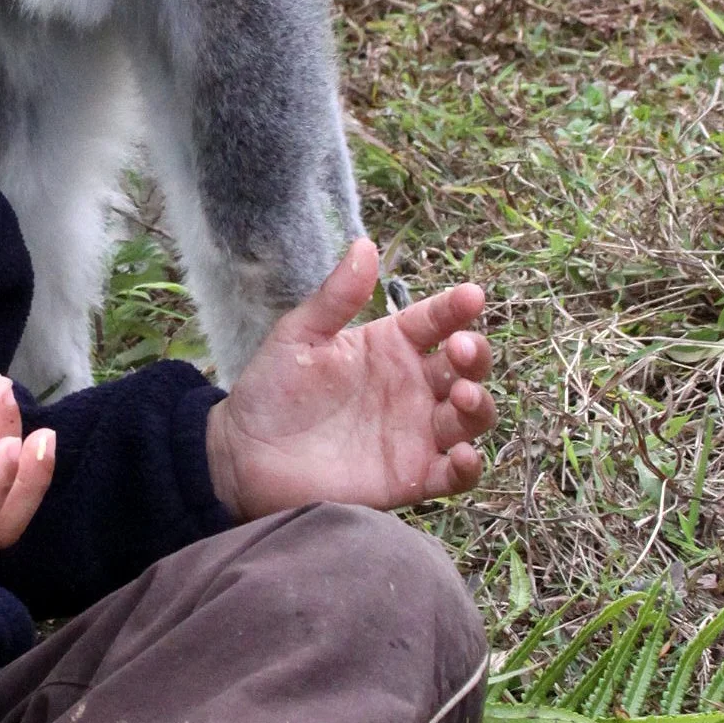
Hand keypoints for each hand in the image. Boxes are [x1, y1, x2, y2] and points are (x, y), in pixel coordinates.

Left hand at [205, 240, 493, 520]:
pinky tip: (463, 455)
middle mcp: (412, 386)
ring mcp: (416, 432)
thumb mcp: (299, 336)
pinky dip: (469, 467)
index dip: (456, 307)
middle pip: (465, 366)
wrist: (245, 455)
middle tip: (461, 348)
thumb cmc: (272, 390)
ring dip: (478, 405)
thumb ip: (336, 297)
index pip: (435, 321)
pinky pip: (455, 476)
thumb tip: (365, 244)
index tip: (471, 295)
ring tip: (461, 395)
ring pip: (470, 417)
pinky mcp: (412, 477)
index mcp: (390, 346)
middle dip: (475, 355)